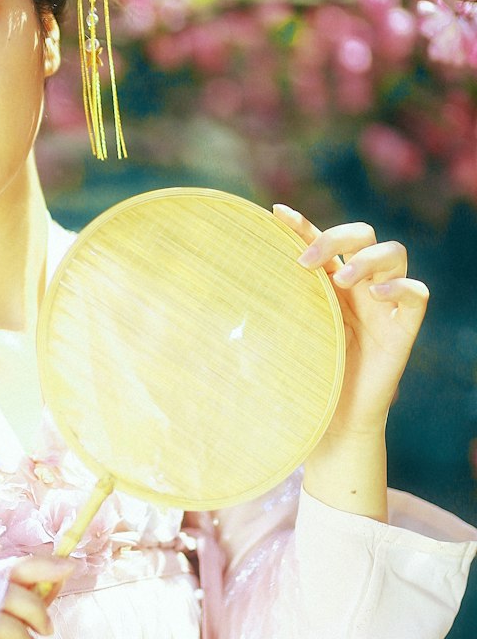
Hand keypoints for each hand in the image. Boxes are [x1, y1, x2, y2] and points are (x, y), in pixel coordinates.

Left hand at [272, 204, 428, 438]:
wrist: (332, 423)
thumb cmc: (304, 381)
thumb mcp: (281, 340)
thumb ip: (267, 313)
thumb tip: (220, 297)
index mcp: (328, 283)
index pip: (321, 240)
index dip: (303, 224)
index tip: (276, 215)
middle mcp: (358, 287)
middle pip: (362, 234)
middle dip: (336, 236)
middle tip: (307, 262)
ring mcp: (383, 305)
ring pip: (393, 253)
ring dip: (367, 258)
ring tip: (343, 279)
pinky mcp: (402, 329)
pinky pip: (417, 294)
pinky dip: (402, 286)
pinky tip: (379, 293)